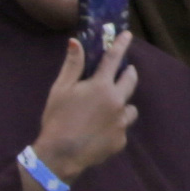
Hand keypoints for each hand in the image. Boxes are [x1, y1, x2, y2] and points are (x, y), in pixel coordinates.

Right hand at [34, 32, 143, 183]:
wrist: (60, 155)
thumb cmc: (57, 118)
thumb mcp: (60, 89)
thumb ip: (72, 65)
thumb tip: (76, 41)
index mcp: (101, 86)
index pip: (114, 59)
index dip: (121, 44)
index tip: (128, 35)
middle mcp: (117, 101)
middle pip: (131, 80)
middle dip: (128, 73)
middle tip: (122, 73)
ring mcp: (121, 122)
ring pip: (130, 107)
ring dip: (122, 104)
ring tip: (108, 109)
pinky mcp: (121, 140)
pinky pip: (122, 127)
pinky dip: (115, 125)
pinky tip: (100, 130)